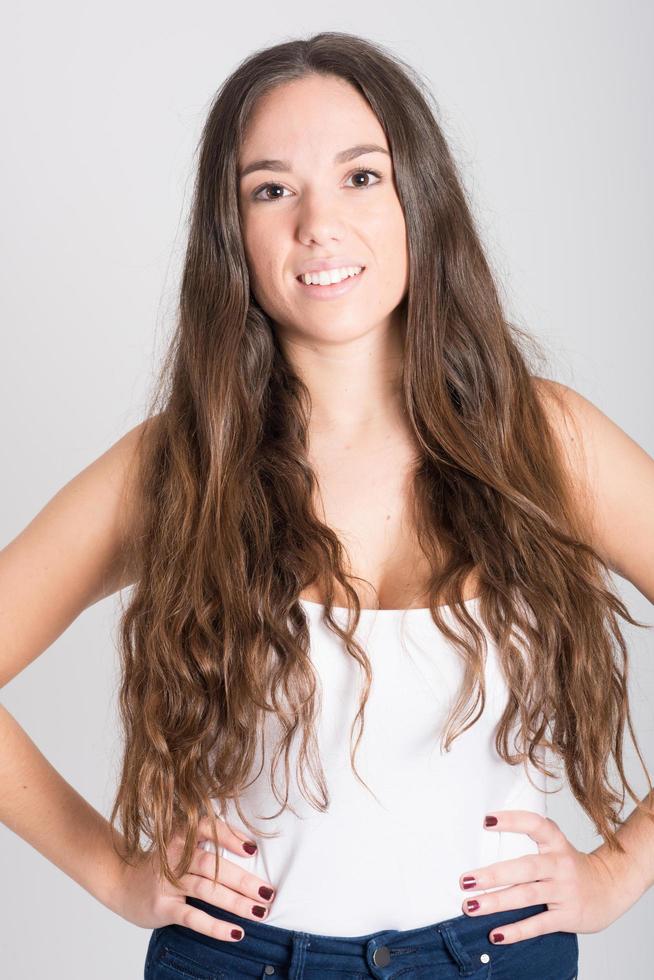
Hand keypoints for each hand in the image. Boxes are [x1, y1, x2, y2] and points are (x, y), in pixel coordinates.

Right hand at [110, 815, 275, 940]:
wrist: (121, 882)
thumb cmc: (163, 864)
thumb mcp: (180, 845)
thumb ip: (207, 844)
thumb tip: (252, 848)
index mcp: (182, 836)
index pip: (207, 829)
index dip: (230, 837)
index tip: (252, 848)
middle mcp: (175, 856)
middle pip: (213, 866)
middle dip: (244, 880)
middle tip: (268, 892)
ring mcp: (167, 882)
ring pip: (206, 890)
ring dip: (236, 902)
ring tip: (260, 911)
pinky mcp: (162, 907)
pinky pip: (192, 917)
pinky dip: (215, 925)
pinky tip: (236, 932)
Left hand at [458, 810, 630, 944]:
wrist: (610, 889)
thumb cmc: (570, 866)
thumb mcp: (556, 846)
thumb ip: (530, 842)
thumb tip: (486, 841)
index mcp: (556, 843)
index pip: (536, 825)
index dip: (512, 821)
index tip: (486, 820)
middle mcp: (561, 865)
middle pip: (525, 867)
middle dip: (494, 874)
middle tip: (465, 880)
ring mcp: (564, 891)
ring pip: (527, 896)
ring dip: (496, 902)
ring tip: (470, 907)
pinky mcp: (567, 916)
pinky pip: (539, 924)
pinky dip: (516, 931)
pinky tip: (495, 934)